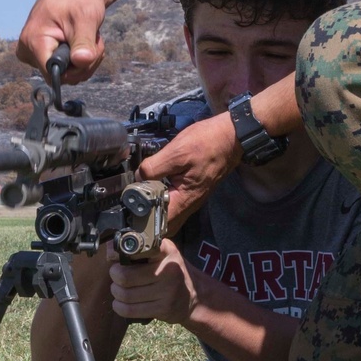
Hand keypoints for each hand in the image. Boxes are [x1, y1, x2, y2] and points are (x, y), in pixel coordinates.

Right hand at [17, 0, 107, 81]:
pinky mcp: (44, 53)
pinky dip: (81, 57)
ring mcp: (35, 53)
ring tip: (89, 36)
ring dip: (85, 59)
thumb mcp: (86, 18)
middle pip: (62, 76)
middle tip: (94, 41)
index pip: (54, 75)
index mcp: (33, 41)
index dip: (76, 69)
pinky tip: (83, 40)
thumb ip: (84, 42)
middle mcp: (28, 50)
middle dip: (85, 62)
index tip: (88, 52)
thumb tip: (82, 61)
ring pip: (67, 74)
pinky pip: (66, 69)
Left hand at [107, 238, 195, 323]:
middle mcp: (168, 270)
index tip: (114, 255)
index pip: (141, 249)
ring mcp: (167, 291)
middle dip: (114, 276)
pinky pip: (130, 310)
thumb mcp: (162, 254)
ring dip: (116, 292)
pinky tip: (120, 303)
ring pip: (126, 295)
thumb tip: (110, 249)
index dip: (122, 252)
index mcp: (167, 252)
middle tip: (115, 274)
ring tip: (118, 289)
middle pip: (126, 276)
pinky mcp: (163, 309)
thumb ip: (140, 250)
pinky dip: (119, 307)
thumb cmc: (171, 272)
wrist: (194, 296)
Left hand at [137, 113, 240, 228]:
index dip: (142, 220)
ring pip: (169, 212)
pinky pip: (175, 201)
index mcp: (185, 199)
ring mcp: (193, 198)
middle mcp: (190, 204)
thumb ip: (154, 167)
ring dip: (154, 207)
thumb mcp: (177, 151)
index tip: (128, 208)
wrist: (231, 136)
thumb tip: (138, 177)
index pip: (159, 224)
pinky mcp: (193, 190)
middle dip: (146, 217)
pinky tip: (154, 184)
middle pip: (164, 223)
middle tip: (132, 201)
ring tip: (139, 193)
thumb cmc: (208, 142)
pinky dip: (162, 197)